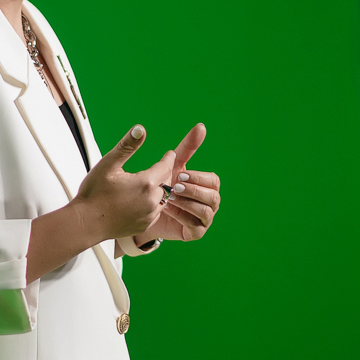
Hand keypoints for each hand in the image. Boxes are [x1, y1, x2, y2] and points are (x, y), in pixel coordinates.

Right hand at [71, 124, 176, 240]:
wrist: (85, 223)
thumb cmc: (94, 194)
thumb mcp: (109, 164)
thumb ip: (127, 146)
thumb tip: (140, 129)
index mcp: (146, 183)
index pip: (165, 167)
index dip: (168, 159)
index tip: (170, 154)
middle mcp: (151, 201)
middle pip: (167, 183)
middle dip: (165, 173)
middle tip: (163, 166)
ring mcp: (149, 215)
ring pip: (163, 199)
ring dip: (161, 190)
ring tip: (156, 182)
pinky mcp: (144, 225)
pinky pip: (156, 212)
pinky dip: (155, 204)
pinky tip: (147, 200)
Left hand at [140, 123, 221, 242]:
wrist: (146, 211)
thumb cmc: (165, 184)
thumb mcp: (174, 165)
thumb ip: (188, 147)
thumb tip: (201, 126)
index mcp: (208, 187)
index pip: (213, 180)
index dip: (199, 178)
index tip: (180, 174)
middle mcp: (210, 203)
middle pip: (213, 196)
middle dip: (194, 191)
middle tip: (175, 187)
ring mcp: (204, 219)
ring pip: (206, 211)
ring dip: (187, 203)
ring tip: (169, 198)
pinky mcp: (195, 233)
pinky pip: (195, 225)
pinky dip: (182, 216)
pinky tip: (167, 209)